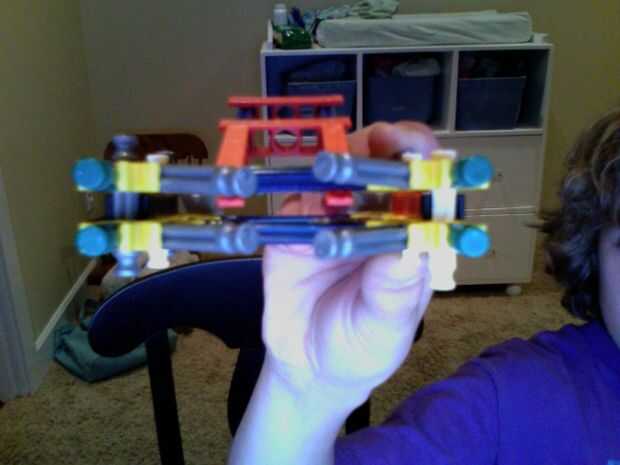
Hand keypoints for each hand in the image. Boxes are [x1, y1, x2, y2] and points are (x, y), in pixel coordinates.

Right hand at [261, 122, 437, 400]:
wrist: (308, 368)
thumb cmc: (361, 348)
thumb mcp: (384, 330)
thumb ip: (394, 295)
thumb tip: (410, 251)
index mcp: (411, 236)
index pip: (426, 184)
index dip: (426, 161)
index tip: (419, 154)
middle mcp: (375, 218)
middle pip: (381, 163)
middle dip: (381, 143)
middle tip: (377, 141)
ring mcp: (332, 218)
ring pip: (337, 170)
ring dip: (338, 160)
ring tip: (333, 171)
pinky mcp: (292, 228)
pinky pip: (293, 198)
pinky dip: (297, 190)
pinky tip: (300, 203)